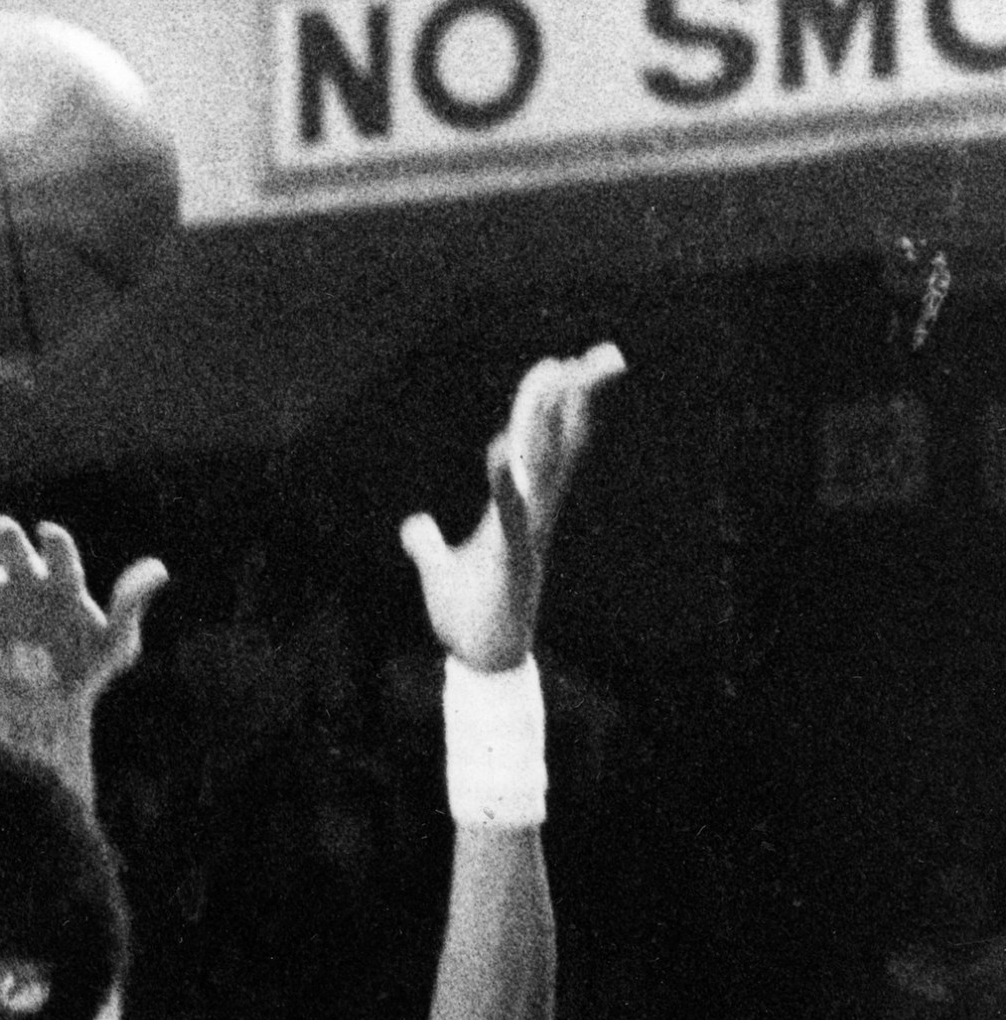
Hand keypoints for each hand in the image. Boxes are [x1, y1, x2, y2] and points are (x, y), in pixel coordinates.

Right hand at [0, 518, 167, 773]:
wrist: (47, 705)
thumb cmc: (88, 669)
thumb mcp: (117, 644)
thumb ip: (130, 604)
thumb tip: (159, 569)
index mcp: (61, 580)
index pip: (58, 558)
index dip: (55, 547)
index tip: (50, 534)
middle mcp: (23, 577)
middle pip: (12, 554)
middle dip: (8, 544)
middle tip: (6, 528)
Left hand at [399, 344, 624, 671]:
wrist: (481, 665)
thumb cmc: (469, 619)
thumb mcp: (440, 571)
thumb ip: (428, 544)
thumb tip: (414, 526)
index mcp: (517, 509)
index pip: (542, 447)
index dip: (555, 406)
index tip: (569, 363)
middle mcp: (531, 514)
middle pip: (557, 443)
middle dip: (577, 397)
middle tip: (604, 353)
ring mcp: (526, 534)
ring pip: (544, 466)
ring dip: (548, 421)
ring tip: (558, 375)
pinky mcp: (510, 558)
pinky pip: (510, 510)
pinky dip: (504, 479)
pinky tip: (500, 448)